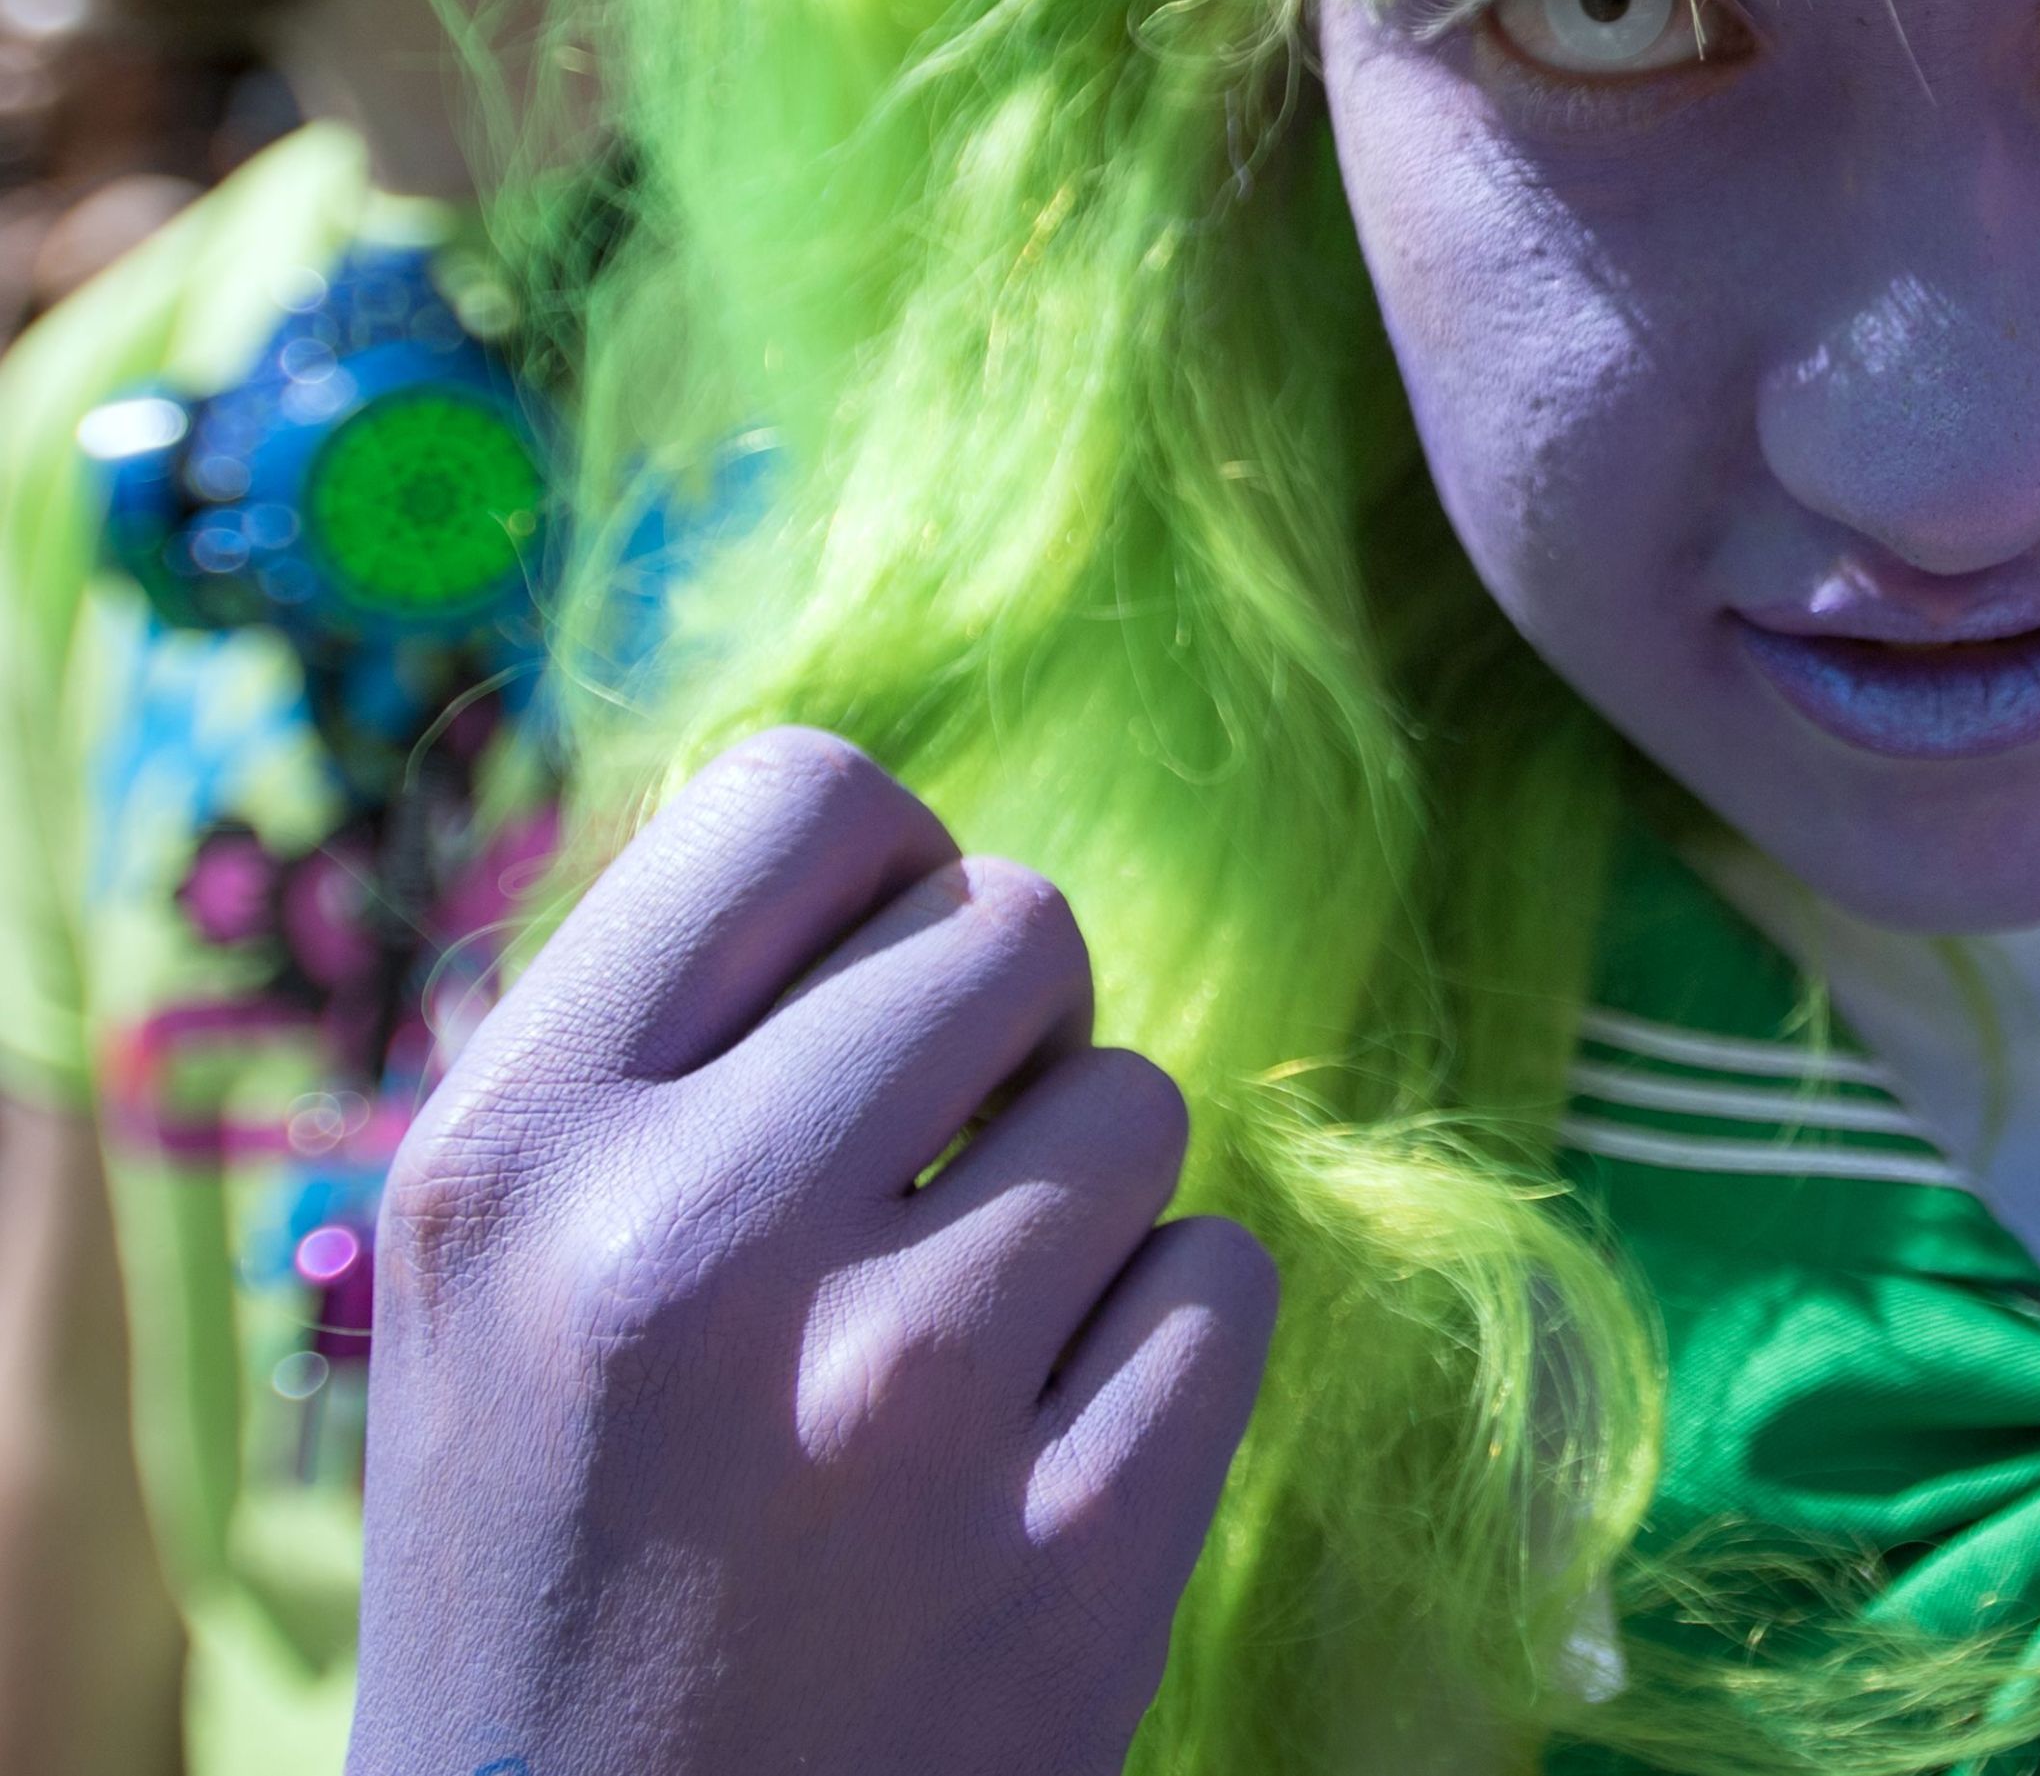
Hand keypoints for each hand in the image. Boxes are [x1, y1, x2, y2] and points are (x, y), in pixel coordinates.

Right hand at [344, 731, 1278, 1775]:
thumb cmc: (563, 1563)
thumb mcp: (493, 1281)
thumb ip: (658, 1051)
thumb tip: (881, 848)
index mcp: (511, 1150)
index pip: (802, 794)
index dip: (883, 873)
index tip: (871, 992)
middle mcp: (688, 1244)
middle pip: (1017, 925)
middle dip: (1008, 1038)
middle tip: (932, 1183)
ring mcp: (895, 1400)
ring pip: (1142, 1108)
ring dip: (1086, 1204)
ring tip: (961, 1349)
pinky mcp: (1072, 1548)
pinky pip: (1227, 1283)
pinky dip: (1165, 1354)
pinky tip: (1043, 1454)